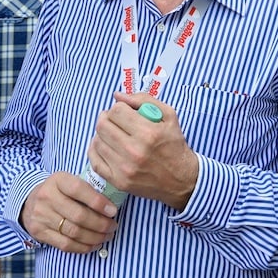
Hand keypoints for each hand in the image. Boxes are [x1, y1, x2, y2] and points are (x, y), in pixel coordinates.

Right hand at [21, 172, 118, 253]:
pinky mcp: (39, 232)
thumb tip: (111, 205)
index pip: (79, 190)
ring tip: (107, 236)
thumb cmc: (59, 192)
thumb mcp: (69, 182)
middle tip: (113, 226)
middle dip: (101, 224)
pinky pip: (65, 244)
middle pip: (78, 215)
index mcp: (58, 180)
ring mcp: (41, 215)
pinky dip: (83, 247)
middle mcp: (47, 196)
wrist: (30, 201)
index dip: (98, 202)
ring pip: (74, 232)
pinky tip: (94, 244)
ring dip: (95, 237)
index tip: (113, 211)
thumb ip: (86, 189)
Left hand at [86, 92, 198, 210]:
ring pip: (98, 142)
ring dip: (102, 134)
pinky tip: (104, 146)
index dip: (119, 107)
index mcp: (148, 133)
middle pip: (103, 125)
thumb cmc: (174, 145)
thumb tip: (118, 96)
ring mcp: (125, 168)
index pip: (117, 111)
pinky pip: (95, 162)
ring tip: (112, 133)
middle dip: (107, 118)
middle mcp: (135, 151)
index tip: (124, 111)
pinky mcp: (119, 181)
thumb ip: (144, 100)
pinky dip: (95, 151)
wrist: (181, 180)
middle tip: (114, 120)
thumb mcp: (169, 116)